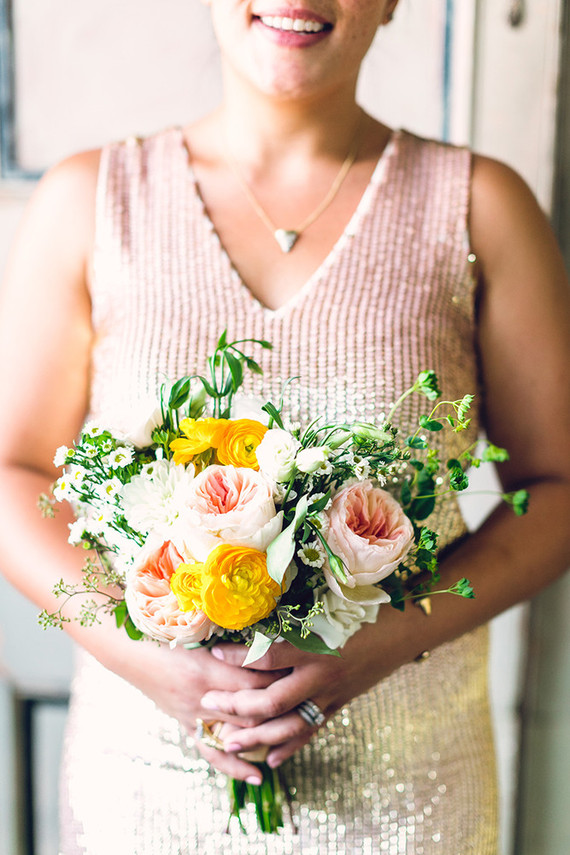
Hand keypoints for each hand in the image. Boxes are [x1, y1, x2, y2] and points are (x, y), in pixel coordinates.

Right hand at [108, 638, 288, 782]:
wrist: (131, 652)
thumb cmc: (166, 635)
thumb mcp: (200, 634)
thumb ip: (232, 644)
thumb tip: (267, 644)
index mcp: (207, 668)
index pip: (253, 678)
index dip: (279, 676)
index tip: (301, 673)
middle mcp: (201, 696)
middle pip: (250, 708)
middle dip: (279, 707)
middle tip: (306, 704)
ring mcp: (192, 714)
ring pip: (236, 733)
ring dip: (263, 738)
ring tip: (290, 744)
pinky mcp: (186, 724)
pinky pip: (212, 751)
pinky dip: (234, 765)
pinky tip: (256, 775)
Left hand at [199, 624, 392, 768]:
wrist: (402, 632)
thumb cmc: (362, 611)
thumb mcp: (326, 609)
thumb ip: (293, 618)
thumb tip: (253, 615)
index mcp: (315, 647)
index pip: (267, 656)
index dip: (238, 656)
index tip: (213, 651)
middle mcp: (321, 676)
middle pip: (271, 701)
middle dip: (236, 706)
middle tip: (208, 704)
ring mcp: (330, 695)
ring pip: (288, 725)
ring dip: (256, 736)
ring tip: (227, 742)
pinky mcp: (338, 706)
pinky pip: (309, 731)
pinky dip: (289, 747)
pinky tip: (268, 760)